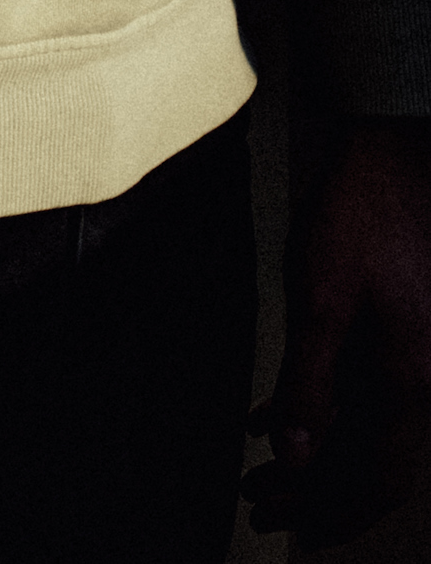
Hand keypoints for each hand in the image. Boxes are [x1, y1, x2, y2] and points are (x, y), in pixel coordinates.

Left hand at [251, 118, 430, 547]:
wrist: (394, 145)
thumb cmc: (358, 212)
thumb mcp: (322, 294)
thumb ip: (310, 379)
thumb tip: (293, 456)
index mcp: (411, 379)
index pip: (382, 478)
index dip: (334, 511)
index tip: (285, 526)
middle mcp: (424, 378)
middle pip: (374, 460)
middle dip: (315, 491)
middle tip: (257, 506)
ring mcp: (417, 353)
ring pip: (369, 428)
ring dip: (315, 455)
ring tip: (257, 472)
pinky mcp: (404, 329)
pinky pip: (367, 391)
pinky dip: (322, 410)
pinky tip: (271, 415)